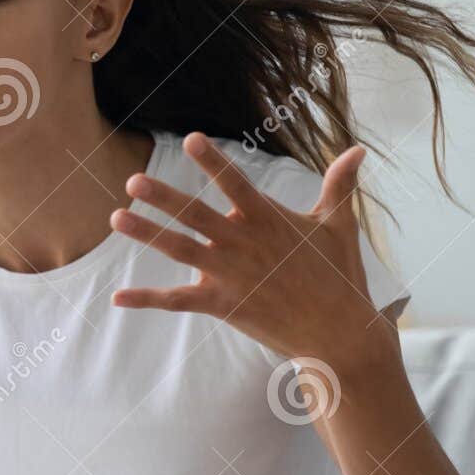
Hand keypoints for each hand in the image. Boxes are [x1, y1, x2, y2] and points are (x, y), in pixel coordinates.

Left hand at [106, 131, 392, 369]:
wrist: (339, 335)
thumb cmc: (339, 276)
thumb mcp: (339, 226)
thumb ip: (339, 185)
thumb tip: (358, 149)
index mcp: (269, 220)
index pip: (236, 184)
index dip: (214, 162)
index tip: (190, 139)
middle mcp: (244, 244)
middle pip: (197, 216)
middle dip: (164, 198)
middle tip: (133, 182)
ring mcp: (231, 275)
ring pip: (181, 250)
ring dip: (148, 234)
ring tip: (116, 218)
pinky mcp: (223, 304)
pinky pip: (178, 301)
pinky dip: (147, 300)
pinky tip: (117, 297)